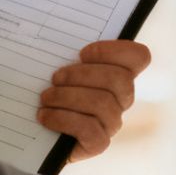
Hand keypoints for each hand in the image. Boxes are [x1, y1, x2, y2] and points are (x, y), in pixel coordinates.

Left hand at [37, 41, 151, 161]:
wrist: (35, 131)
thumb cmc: (48, 90)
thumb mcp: (55, 65)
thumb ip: (65, 51)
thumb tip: (54, 30)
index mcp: (118, 73)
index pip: (139, 57)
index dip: (115, 51)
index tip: (83, 53)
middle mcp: (121, 99)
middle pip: (120, 79)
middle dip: (82, 75)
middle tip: (55, 78)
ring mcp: (112, 122)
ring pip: (102, 103)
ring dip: (67, 97)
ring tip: (46, 98)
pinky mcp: (98, 143)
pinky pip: (90, 130)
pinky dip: (63, 120)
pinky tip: (45, 116)